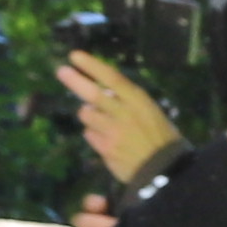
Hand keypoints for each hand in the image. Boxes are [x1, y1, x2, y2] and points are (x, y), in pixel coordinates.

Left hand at [55, 51, 178, 182]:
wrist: (164, 169)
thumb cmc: (160, 137)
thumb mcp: (150, 111)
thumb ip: (127, 101)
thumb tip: (104, 92)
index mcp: (139, 101)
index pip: (111, 78)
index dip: (91, 66)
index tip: (75, 56)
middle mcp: (124, 114)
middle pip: (93, 94)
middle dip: (75, 81)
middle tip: (61, 71)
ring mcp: (113, 132)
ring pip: (87, 115)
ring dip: (89, 114)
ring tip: (102, 120)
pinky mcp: (106, 149)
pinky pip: (89, 134)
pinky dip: (93, 134)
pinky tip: (107, 139)